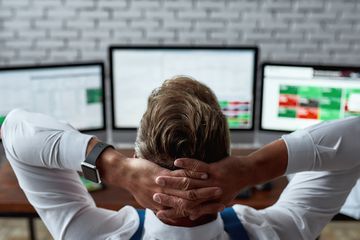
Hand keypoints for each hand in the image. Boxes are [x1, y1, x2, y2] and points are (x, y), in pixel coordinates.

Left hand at [93, 143, 222, 213]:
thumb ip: (159, 204)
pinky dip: (194, 176)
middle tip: (222, 201)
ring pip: (187, 192)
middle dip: (207, 202)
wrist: (124, 173)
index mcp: (161, 206)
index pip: (184, 211)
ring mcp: (163, 188)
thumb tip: (168, 209)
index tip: (214, 209)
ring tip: (218, 188)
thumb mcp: (147, 199)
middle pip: (189, 203)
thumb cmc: (136, 185)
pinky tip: (205, 174)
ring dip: (204, 190)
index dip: (200, 212)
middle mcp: (164, 199)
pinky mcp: (162, 175)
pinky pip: (180, 177)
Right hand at [154, 156, 254, 219]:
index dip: (171, 212)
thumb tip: (192, 216)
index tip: (157, 212)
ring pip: (188, 183)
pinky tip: (176, 161)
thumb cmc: (232, 187)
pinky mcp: (215, 170)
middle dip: (167, 197)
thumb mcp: (220, 201)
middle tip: (153, 195)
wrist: (247, 173)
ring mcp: (211, 182)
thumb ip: (205, 208)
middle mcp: (209, 195)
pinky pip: (198, 167)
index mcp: (208, 204)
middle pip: (183, 198)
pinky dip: (187, 164)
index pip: (186, 210)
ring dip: (172, 181)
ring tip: (158, 178)